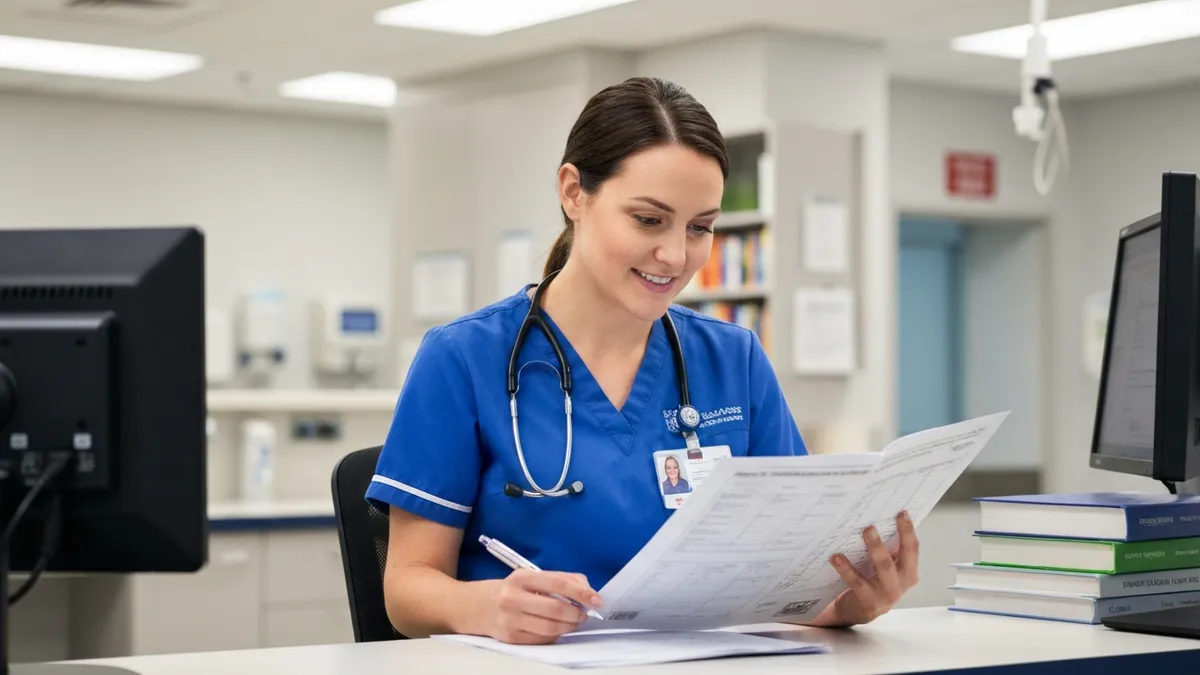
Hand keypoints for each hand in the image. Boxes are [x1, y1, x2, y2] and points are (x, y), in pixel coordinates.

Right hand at [481, 569, 603, 643]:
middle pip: (556, 609)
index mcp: (521, 577)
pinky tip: (556, 628)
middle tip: (584, 614)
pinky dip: (555, 634)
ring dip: (569, 626)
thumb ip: (560, 579)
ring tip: (573, 621)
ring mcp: (510, 620)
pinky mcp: (510, 637)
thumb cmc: (509, 590)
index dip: (581, 593)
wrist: (473, 606)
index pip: (558, 584)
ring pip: (551, 628)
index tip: (597, 600)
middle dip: (577, 613)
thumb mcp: (530, 577)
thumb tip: (587, 589)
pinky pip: (542, 639)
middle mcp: (513, 598)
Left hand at [813, 510, 919, 626]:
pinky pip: (857, 582)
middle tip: (879, 521)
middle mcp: (901, 583)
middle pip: (903, 556)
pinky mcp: (869, 601)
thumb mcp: (885, 567)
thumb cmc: (873, 582)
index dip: (909, 530)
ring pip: (883, 567)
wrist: (859, 611)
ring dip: (875, 547)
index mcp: (909, 572)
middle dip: (898, 534)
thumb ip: (888, 549)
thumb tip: (879, 517)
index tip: (902, 512)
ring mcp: (887, 594)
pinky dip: (846, 569)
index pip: (912, 549)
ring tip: (867, 531)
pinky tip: (836, 557)